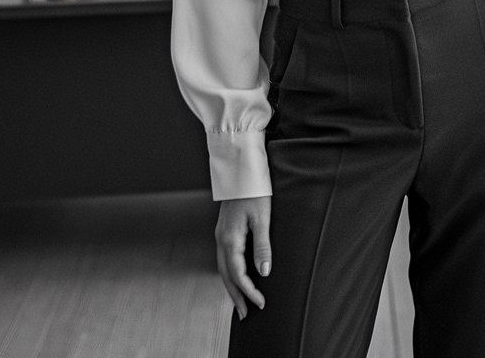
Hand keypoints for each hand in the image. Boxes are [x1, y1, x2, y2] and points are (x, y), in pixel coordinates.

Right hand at [215, 195, 271, 318]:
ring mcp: (220, 234)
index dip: (249, 291)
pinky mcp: (224, 229)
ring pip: (223, 267)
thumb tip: (263, 272)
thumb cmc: (254, 191)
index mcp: (230, 239)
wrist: (241, 170)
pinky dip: (229, 272)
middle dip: (235, 296)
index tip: (261, 303)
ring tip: (240, 301)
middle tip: (245, 315)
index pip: (238, 274)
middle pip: (226, 275)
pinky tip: (236, 276)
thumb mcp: (262, 218)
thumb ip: (262, 246)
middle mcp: (221, 239)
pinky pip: (224, 258)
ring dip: (231, 286)